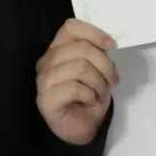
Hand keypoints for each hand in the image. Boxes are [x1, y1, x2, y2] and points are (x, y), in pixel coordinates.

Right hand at [36, 19, 118, 144]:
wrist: (80, 128)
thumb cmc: (88, 97)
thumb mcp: (97, 70)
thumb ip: (97, 53)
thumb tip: (108, 43)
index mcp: (57, 49)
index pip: (70, 27)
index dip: (93, 32)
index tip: (111, 45)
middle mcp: (46, 61)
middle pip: (81, 48)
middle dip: (105, 65)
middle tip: (113, 81)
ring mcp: (43, 80)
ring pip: (80, 67)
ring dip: (99, 82)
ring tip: (101, 93)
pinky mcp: (45, 99)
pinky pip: (75, 88)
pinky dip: (90, 95)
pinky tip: (89, 101)